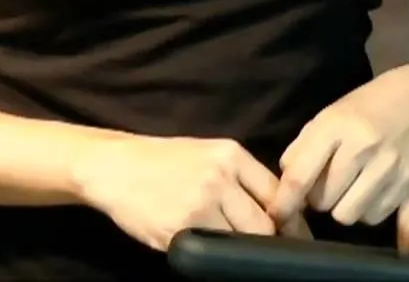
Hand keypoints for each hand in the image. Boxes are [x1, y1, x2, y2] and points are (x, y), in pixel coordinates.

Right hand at [71, 134, 284, 251]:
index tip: (294, 235)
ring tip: (230, 245)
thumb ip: (240, 177)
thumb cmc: (162, 161)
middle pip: (264, 224)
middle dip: (268, 240)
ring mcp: (199, 205)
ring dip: (239, 248)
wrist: (114, 167)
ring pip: (240, 242)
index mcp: (231, 154)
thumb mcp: (207, 154)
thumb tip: (277, 209)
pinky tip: (204, 245)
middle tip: (266, 248)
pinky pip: (211, 252)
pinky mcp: (180, 230)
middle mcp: (219, 177)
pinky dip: (212, 255)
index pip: (276, 193)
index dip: (288, 219)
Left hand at [269, 64, 408, 227]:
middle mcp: (362, 147)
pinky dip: (366, 209)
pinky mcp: (408, 185)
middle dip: (317, 199)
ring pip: (347, 215)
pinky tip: (369, 189)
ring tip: (348, 188)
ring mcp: (388, 167)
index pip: (301, 175)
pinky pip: (372, 217)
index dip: (285, 202)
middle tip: (326, 183)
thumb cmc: (365, 108)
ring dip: (341, 207)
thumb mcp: (328, 117)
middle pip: (323, 201)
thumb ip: (302, 149)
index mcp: (336, 125)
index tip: (276, 216)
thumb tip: (285, 189)